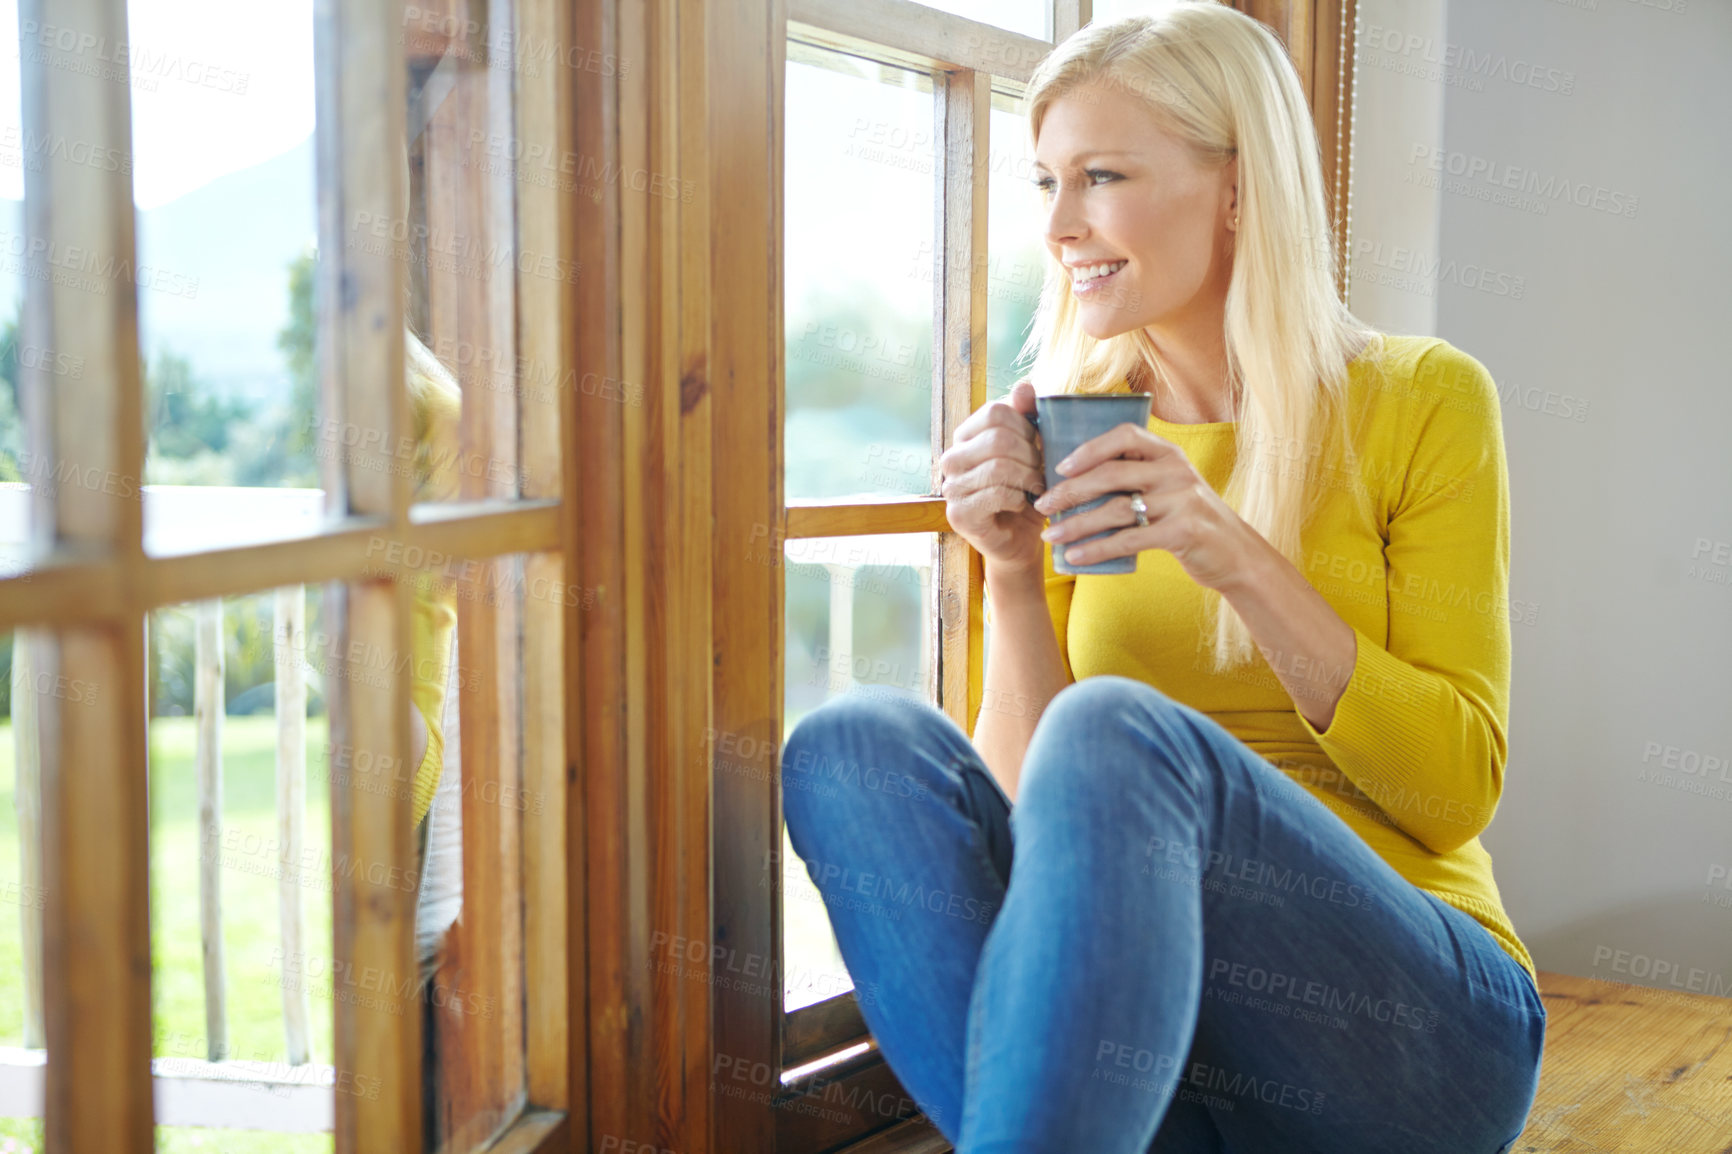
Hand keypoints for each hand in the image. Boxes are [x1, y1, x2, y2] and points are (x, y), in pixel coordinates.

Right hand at [937, 380, 1047, 572]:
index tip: (1038, 446)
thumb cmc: (1027, 491)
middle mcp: (951, 459)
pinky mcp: (958, 514)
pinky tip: (1024, 504)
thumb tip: (1024, 386)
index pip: (995, 412)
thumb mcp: (1032, 449)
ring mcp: (951, 487)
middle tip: (1042, 471)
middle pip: (998, 439)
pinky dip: (1019, 498)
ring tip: (1037, 488)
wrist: (1021, 540)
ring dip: (1029, 478)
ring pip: (999, 467)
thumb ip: (1027, 417)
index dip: (1026, 427)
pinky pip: (996, 494)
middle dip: (1031, 455)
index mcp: (966, 436)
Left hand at [1031, 422, 1254, 590]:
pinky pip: (1129, 539)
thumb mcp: (1170, 488)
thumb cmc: (1189, 520)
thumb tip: (1076, 481)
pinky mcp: (1183, 531)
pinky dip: (1098, 549)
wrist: (1236, 554)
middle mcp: (1176, 471)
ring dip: (1077, 524)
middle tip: (1043, 505)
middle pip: (1112, 474)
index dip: (1090, 448)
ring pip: (1116, 509)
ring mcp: (1181, 500)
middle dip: (1071, 490)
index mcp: (1169, 454)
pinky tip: (1076, 557)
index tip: (1061, 467)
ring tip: (1051, 536)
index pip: (1125, 436)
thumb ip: (1137, 477)